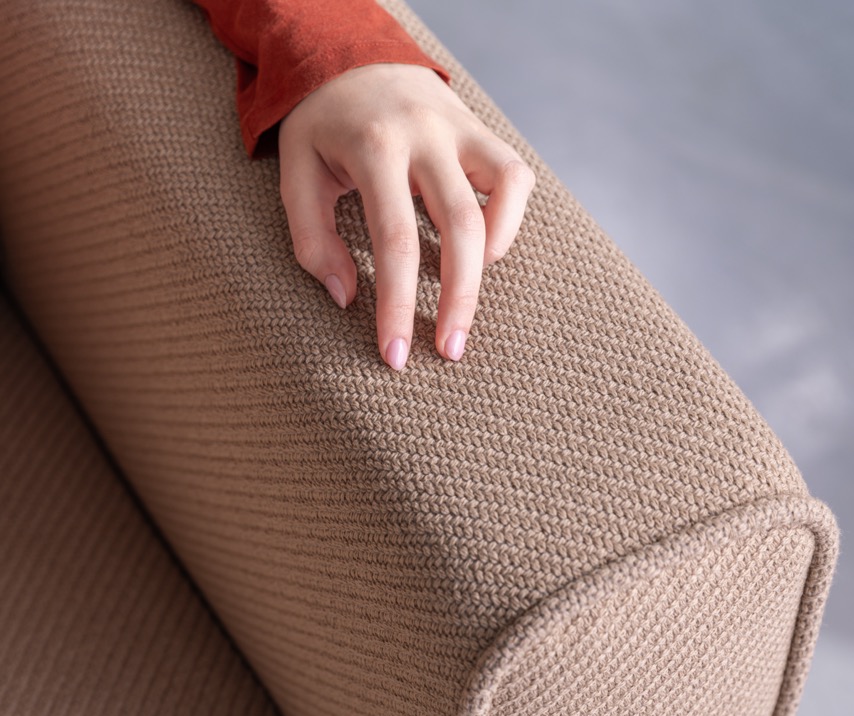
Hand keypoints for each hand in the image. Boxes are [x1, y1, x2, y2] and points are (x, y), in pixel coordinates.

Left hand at [277, 62, 534, 368]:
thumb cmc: (322, 127)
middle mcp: (425, 134)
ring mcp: (460, 127)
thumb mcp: (297, 175)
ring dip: (492, 259)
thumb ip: (312, 240)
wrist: (349, 53)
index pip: (395, 241)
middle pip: (460, 227)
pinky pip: (514, 175)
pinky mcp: (481, 129)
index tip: (395, 355)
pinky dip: (507, 220)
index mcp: (373, 147)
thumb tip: (347, 299)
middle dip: (459, 300)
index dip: (398, 305)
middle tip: (448, 351)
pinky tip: (483, 250)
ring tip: (466, 300)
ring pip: (505, 192)